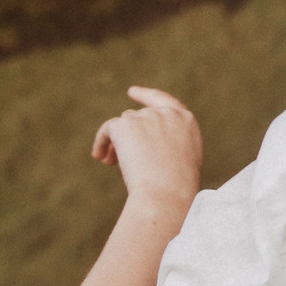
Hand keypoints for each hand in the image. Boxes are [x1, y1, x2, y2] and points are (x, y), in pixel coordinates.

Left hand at [92, 86, 202, 207]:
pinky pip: (107, 129)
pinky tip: (99, 157)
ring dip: (117, 142)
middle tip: (117, 159)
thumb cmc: (175, 188)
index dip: (146, 95)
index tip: (131, 91)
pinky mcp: (126, 125)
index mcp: (186, 121)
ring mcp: (146, 117)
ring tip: (112, 163)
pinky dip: (101, 142)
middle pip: (139, 117)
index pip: (165, 101)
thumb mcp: (183, 161)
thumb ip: (169, 144)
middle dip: (129, 136)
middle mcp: (167, 114)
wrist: (165, 194)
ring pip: (123, 126)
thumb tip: (142, 143)